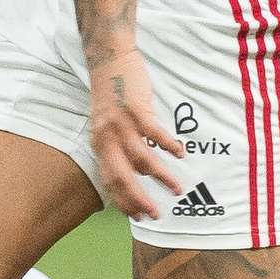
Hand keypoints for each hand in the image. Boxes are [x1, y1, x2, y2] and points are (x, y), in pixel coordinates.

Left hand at [86, 42, 184, 219]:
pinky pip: (154, 134)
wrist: (109, 61)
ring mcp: (121, 124)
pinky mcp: (136, 110)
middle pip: (122, 177)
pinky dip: (168, 145)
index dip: (124, 202)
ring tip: (178, 188)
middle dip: (139, 199)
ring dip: (162, 177)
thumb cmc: (112, 95)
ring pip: (142, 159)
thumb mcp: (107, 127)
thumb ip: (118, 149)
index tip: (139, 217)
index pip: (109, 181)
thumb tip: (139, 173)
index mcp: (99, 145)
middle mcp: (106, 138)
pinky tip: (180, 154)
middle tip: (156, 214)